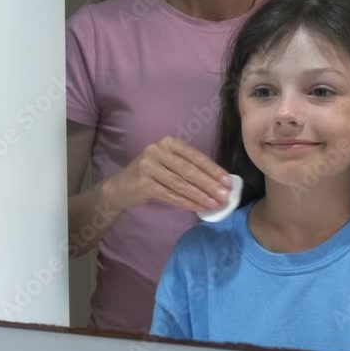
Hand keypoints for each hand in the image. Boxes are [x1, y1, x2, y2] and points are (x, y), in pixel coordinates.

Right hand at [104, 136, 232, 212]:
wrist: (121, 187)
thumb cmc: (151, 174)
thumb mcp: (169, 163)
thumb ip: (189, 167)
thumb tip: (219, 181)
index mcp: (168, 142)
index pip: (195, 156)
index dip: (213, 170)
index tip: (228, 182)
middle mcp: (157, 150)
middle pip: (189, 170)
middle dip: (209, 184)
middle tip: (225, 196)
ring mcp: (149, 166)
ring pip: (181, 184)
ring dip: (200, 195)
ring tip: (215, 204)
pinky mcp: (143, 183)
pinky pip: (170, 195)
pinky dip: (187, 202)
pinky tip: (198, 208)